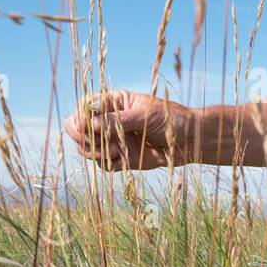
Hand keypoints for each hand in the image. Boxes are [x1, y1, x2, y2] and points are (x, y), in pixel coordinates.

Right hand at [63, 90, 190, 169]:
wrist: (190, 141)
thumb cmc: (172, 119)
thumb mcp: (145, 116)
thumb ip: (117, 121)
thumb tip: (90, 124)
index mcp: (113, 102)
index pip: (83, 107)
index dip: (79, 118)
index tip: (86, 128)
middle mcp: (108, 120)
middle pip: (77, 128)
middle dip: (84, 138)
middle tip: (101, 144)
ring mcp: (113, 139)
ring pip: (86, 148)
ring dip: (98, 153)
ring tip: (120, 151)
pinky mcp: (120, 157)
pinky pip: (102, 164)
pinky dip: (110, 163)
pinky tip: (126, 159)